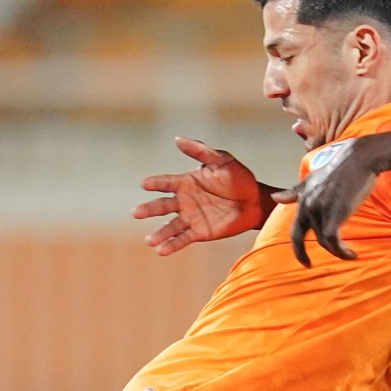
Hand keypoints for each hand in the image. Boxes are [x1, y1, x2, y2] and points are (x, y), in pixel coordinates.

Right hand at [135, 137, 266, 254]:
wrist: (254, 201)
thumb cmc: (238, 177)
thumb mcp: (221, 160)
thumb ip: (201, 151)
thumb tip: (177, 139)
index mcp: (186, 182)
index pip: (166, 183)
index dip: (155, 183)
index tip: (144, 184)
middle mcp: (184, 201)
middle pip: (162, 206)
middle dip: (149, 210)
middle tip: (135, 213)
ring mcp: (190, 218)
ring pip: (170, 226)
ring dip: (159, 233)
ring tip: (149, 240)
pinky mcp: (199, 233)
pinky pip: (183, 239)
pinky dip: (172, 245)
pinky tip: (161, 250)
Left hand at [279, 138, 375, 265]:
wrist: (360, 158)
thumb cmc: (340, 167)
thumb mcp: (312, 178)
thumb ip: (295, 191)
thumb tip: (275, 197)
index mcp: (303, 199)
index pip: (294, 230)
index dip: (296, 248)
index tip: (304, 260)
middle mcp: (308, 205)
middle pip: (300, 238)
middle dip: (303, 255)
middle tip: (309, 266)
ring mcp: (321, 209)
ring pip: (324, 241)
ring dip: (336, 252)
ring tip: (348, 255)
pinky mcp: (336, 213)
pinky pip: (334, 240)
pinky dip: (342, 251)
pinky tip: (352, 254)